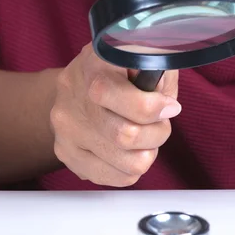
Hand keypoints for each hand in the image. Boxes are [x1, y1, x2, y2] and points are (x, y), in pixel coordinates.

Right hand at [50, 43, 179, 186]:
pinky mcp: (66, 153)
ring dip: (146, 153)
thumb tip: (166, 106)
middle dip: (156, 133)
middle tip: (158, 123)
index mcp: (95, 65)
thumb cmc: (116, 71)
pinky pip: (115, 178)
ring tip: (143, 136)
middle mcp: (73, 97)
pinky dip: (131, 168)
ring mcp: (65, 128)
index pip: (129, 100)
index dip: (157, 109)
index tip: (169, 107)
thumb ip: (158, 75)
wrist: (74, 85)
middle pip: (127, 136)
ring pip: (127, 164)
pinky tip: (127, 150)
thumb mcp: (142, 56)